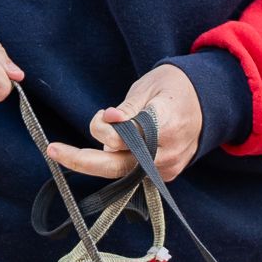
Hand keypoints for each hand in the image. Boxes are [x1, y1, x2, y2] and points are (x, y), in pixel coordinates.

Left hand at [45, 63, 200, 181]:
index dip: (109, 127)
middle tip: (54, 150)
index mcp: (169, 123)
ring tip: (103, 128)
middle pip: (118, 164)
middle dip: (83, 160)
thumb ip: (129, 107)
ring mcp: (167, 168)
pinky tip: (114, 143)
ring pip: (120, 170)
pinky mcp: (163, 176)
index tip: (103, 113)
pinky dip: (114, 158)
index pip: (129, 136)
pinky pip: (129, 172)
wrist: (207, 104)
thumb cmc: (174, 88)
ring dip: (100, 154)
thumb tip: (110, 118)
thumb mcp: (151, 86)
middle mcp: (168, 152)